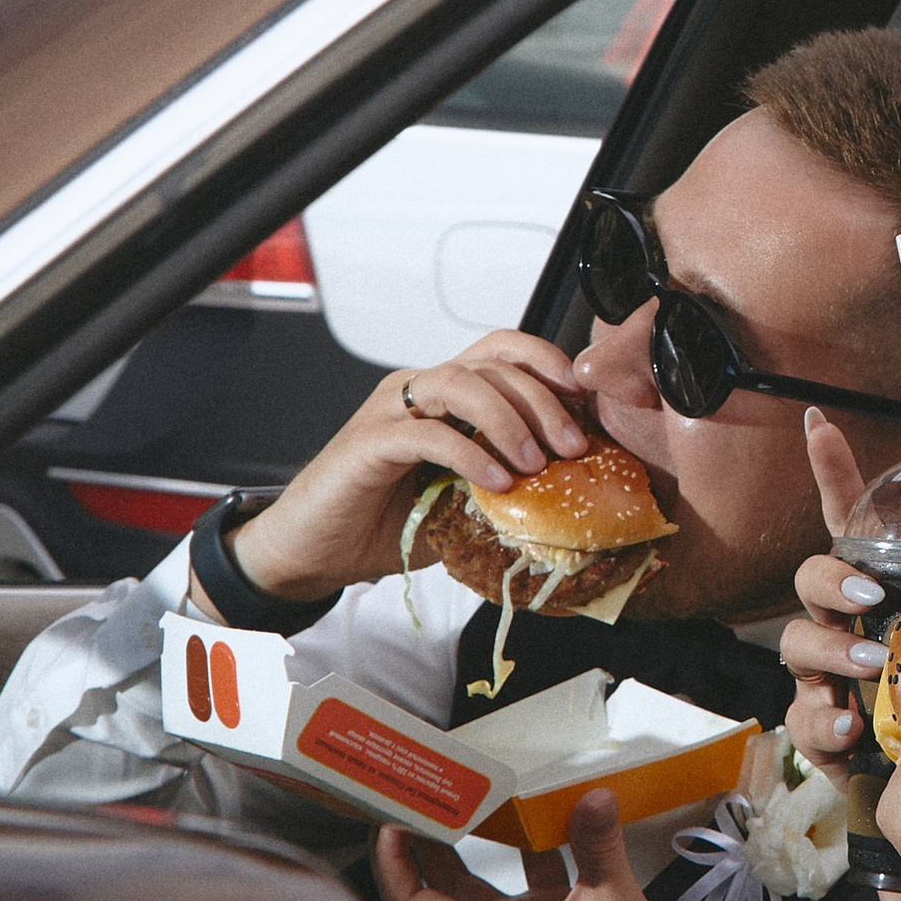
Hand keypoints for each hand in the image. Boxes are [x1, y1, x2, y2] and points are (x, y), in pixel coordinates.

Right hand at [228, 330, 600, 601]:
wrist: (318, 551)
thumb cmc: (385, 522)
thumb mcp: (461, 502)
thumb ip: (503, 485)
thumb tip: (568, 494)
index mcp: (442, 394)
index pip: (500, 350)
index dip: (545, 361)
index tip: (582, 399)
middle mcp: (416, 390)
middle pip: (491, 364)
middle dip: (542, 400)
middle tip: (571, 447)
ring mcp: (390, 412)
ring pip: (460, 383)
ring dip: (509, 420)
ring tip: (535, 463)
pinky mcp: (368, 443)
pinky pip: (427, 433)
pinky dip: (469, 453)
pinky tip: (494, 481)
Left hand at [373, 791, 713, 900]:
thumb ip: (597, 846)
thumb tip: (590, 799)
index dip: (392, 865)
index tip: (389, 821)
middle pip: (436, 890)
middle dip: (418, 845)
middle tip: (413, 798)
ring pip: (473, 884)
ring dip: (460, 846)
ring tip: (454, 800)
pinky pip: (521, 881)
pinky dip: (519, 850)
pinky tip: (529, 817)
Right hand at [776, 408, 880, 774]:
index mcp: (887, 596)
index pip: (853, 528)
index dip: (834, 475)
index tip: (820, 425)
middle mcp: (850, 629)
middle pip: (812, 581)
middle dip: (831, 580)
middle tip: (870, 595)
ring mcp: (831, 681)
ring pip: (798, 647)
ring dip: (830, 651)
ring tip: (869, 666)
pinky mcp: (828, 737)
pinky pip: (806, 721)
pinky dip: (826, 723)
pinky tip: (852, 729)